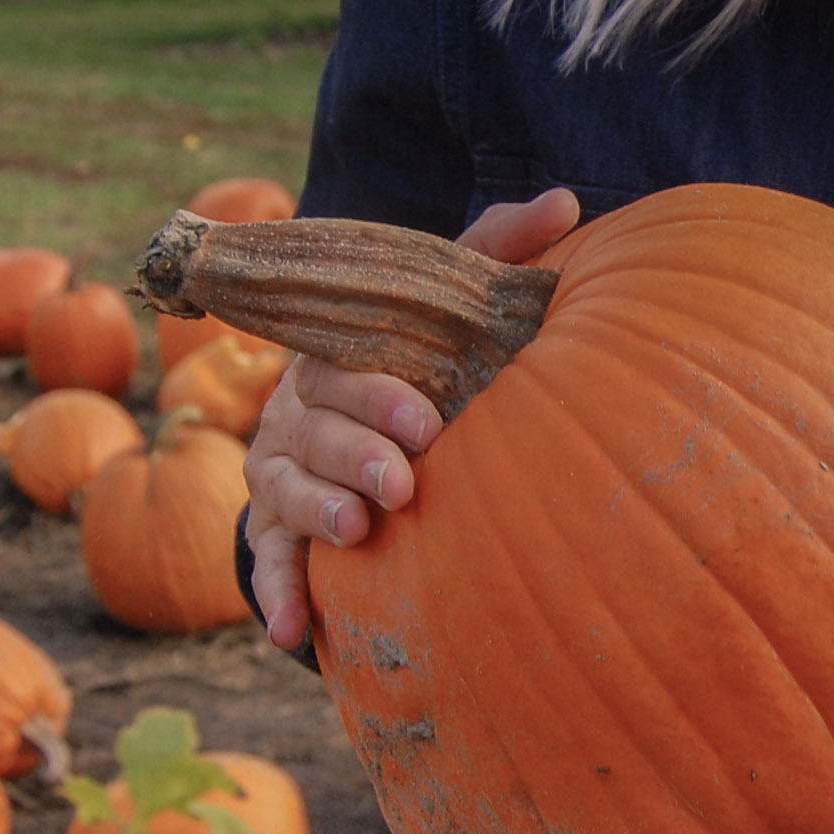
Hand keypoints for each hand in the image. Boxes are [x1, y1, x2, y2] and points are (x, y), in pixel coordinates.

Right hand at [243, 189, 580, 653]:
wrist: (373, 426)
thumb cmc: (424, 359)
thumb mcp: (452, 304)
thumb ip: (497, 252)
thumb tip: (566, 200)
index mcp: (339, 355)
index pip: (346, 367)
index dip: (380, 394)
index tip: (430, 420)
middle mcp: (299, 409)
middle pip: (314, 427)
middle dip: (355, 453)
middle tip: (401, 483)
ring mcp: (281, 469)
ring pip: (283, 488)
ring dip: (318, 511)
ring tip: (360, 532)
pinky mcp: (275, 528)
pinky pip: (267, 561)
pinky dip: (276, 594)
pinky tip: (294, 633)